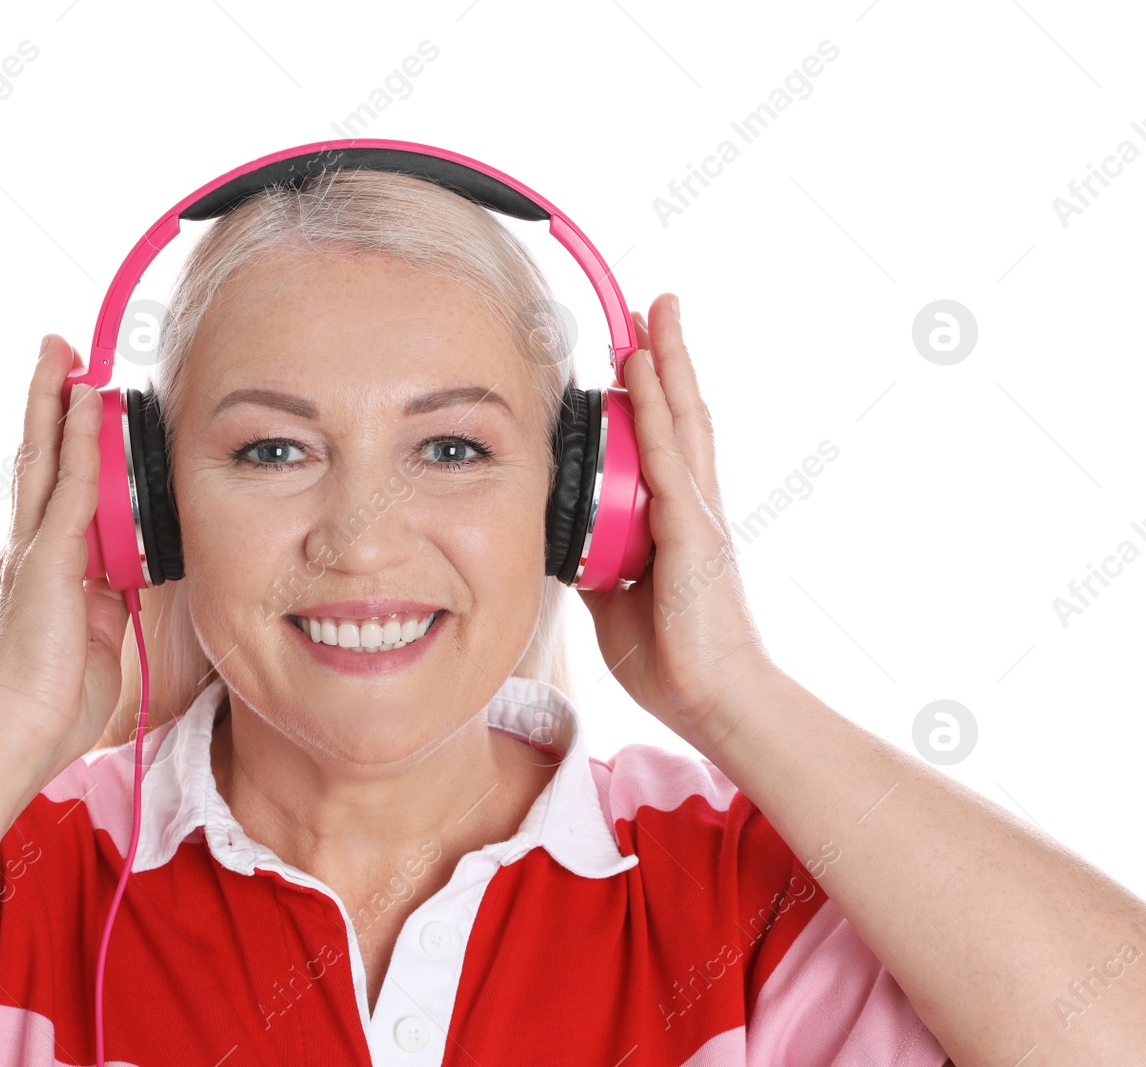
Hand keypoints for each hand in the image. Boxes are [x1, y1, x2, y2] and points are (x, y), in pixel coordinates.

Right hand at [0, 334, 132, 786]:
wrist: (17, 731)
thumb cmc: (51, 700)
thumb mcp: (94, 636)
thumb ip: (108, 597)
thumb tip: (131, 575)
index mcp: (39, 566)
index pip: (51, 486)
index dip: (61, 439)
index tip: (72, 397)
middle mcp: (27, 546)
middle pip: (37, 456)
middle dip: (47, 400)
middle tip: (57, 350)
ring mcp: (34, 549)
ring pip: (45, 458)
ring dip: (55, 403)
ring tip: (63, 355)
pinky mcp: (48, 560)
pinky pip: (71, 488)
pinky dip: (79, 443)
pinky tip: (86, 406)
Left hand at [578, 294, 773, 746]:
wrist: (714, 701)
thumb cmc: (672, 659)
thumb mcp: (613, 601)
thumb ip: (595, 563)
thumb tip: (565, 544)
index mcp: (678, 521)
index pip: (666, 440)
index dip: (653, 392)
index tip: (636, 350)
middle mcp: (693, 506)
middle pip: (681, 413)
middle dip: (666, 356)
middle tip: (653, 305)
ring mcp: (697, 514)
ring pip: (680, 420)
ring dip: (665, 363)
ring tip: (655, 312)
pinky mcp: (692, 532)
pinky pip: (667, 458)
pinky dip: (655, 411)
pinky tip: (644, 375)